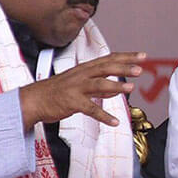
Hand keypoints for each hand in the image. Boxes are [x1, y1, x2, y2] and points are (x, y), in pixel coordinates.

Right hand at [19, 52, 145, 129]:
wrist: (34, 100)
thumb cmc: (56, 92)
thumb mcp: (79, 85)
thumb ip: (100, 88)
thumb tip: (117, 89)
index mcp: (85, 69)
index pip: (109, 59)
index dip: (126, 57)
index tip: (143, 56)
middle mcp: (82, 75)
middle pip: (106, 67)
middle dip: (124, 67)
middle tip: (140, 68)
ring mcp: (76, 88)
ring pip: (98, 84)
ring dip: (115, 85)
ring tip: (130, 88)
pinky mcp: (71, 102)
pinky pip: (90, 109)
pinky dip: (103, 116)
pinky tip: (114, 122)